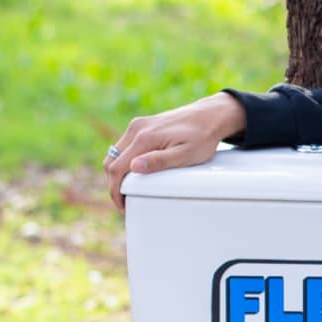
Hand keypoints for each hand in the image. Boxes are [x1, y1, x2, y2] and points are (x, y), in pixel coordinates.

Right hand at [103, 92, 246, 209]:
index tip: (123, 206)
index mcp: (145, 138)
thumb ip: (160, 161)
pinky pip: (123, 146)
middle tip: (124, 202)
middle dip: (113, 184)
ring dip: (116, 173)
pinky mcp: (142, 125)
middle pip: (111, 161)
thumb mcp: (186, 154)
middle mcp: (136, 129)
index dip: (116, 190)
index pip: (117, 168)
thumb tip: (133, 167)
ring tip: (128, 191)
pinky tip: (132, 174)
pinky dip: (122, 162)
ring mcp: (138, 125)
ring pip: (115, 154)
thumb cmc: (202, 137)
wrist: (210, 116)